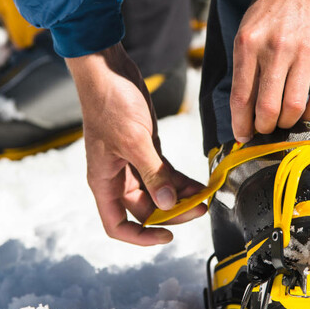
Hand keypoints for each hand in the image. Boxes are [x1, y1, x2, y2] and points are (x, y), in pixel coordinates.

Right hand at [66, 43, 206, 245]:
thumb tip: (168, 203)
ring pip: (157, 193)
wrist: (108, 71)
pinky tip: (199, 183)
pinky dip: (180, 181)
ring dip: (180, 197)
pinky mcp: (144, 149)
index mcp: (104, 182)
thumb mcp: (134, 141)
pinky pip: (164, 174)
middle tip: (198, 208)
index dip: (141, 237)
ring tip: (204, 196)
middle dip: (171, 212)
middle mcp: (116, 178)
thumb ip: (153, 174)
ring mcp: (130, 164)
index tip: (167, 236)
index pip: (118, 225)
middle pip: (144, 210)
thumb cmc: (110, 103)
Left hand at [230, 0, 309, 141]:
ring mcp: (302, 53)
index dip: (241, 125)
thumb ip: (244, 68)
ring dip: (286, 123)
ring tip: (283, 122)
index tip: (242, 136)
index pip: (241, 98)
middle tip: (265, 130)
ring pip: (294, 107)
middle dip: (264, 128)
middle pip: (268, 109)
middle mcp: (274, 50)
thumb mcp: (245, 33)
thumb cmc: (269, 11)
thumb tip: (244, 110)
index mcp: (248, 45)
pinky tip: (304, 112)